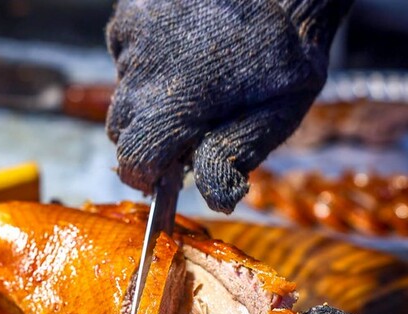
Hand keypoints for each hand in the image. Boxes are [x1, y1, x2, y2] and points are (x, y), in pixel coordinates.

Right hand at [106, 0, 350, 212]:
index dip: (148, 176)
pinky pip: (123, 57)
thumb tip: (215, 201)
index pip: (133, 161)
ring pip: (122, 93)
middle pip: (121, 130)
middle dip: (147, 139)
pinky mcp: (129, 14)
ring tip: (188, 84)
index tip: (167, 174)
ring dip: (146, 101)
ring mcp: (133, 38)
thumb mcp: (276, 113)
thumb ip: (236, 156)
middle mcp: (144, 71)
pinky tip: (178, 54)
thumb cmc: (286, 53)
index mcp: (177, 103)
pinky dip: (143, 65)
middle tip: (186, 128)